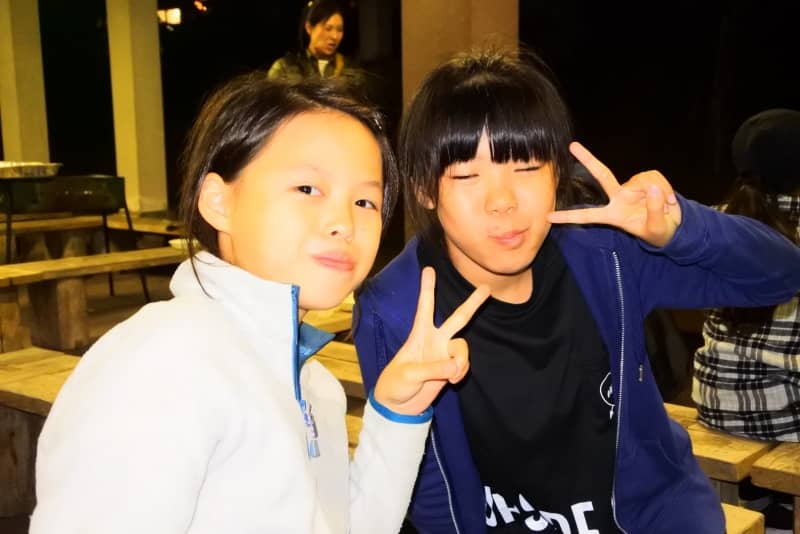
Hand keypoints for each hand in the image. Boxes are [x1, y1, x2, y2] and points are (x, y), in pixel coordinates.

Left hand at [373, 267, 489, 415]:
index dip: (427, 289)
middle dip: (472, 304)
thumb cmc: (395, 384)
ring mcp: (444, 354)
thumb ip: (433, 368)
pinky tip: (452, 380)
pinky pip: (464, 365)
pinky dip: (461, 372)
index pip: (424, 307)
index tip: (429, 269)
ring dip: (461, 360)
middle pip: (458, 318)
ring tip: (451, 375)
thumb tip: (455, 365)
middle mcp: (435, 340)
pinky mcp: (450, 368)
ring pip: (463, 347)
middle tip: (486, 289)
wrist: (399, 406)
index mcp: (419, 335)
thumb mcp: (408, 375)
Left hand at [547, 142, 681, 247]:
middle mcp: (619, 198)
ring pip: (642, 181)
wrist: (674, 227)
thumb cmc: (659, 232)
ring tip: (667, 208)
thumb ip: (655, 211)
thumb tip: (654, 189)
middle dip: (588, 160)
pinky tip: (670, 201)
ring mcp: (632, 188)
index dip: (569, 217)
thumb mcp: (657, 229)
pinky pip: (655, 178)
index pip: (588, 216)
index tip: (548, 217)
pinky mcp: (647, 180)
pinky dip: (666, 188)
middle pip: (602, 175)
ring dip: (659, 193)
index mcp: (614, 215)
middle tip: (572, 146)